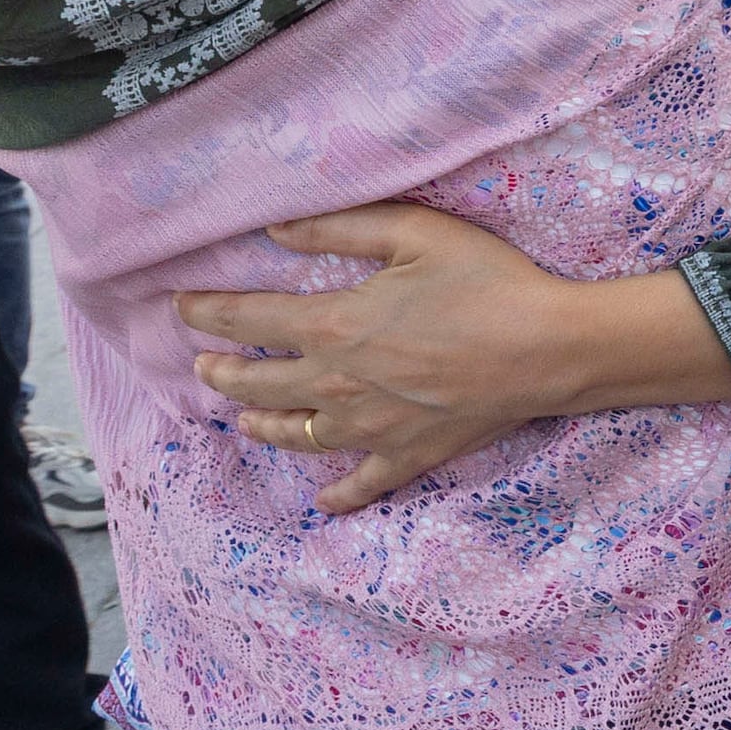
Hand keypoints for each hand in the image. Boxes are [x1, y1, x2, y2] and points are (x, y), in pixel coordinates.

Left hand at [181, 204, 594, 514]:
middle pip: (260, 384)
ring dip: (262, 424)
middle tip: (204, 367)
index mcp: (335, 325)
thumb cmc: (487, 283)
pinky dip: (338, 495)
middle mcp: (339, 383)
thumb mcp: (415, 233)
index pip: (250, 319)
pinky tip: (323, 500)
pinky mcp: (407, 455)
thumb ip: (340, 229)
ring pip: (297, 434)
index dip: (207, 312)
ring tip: (243, 417)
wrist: (549, 349)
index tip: (181, 306)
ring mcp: (371, 428)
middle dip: (223, 373)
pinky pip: (361, 484)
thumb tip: (276, 230)